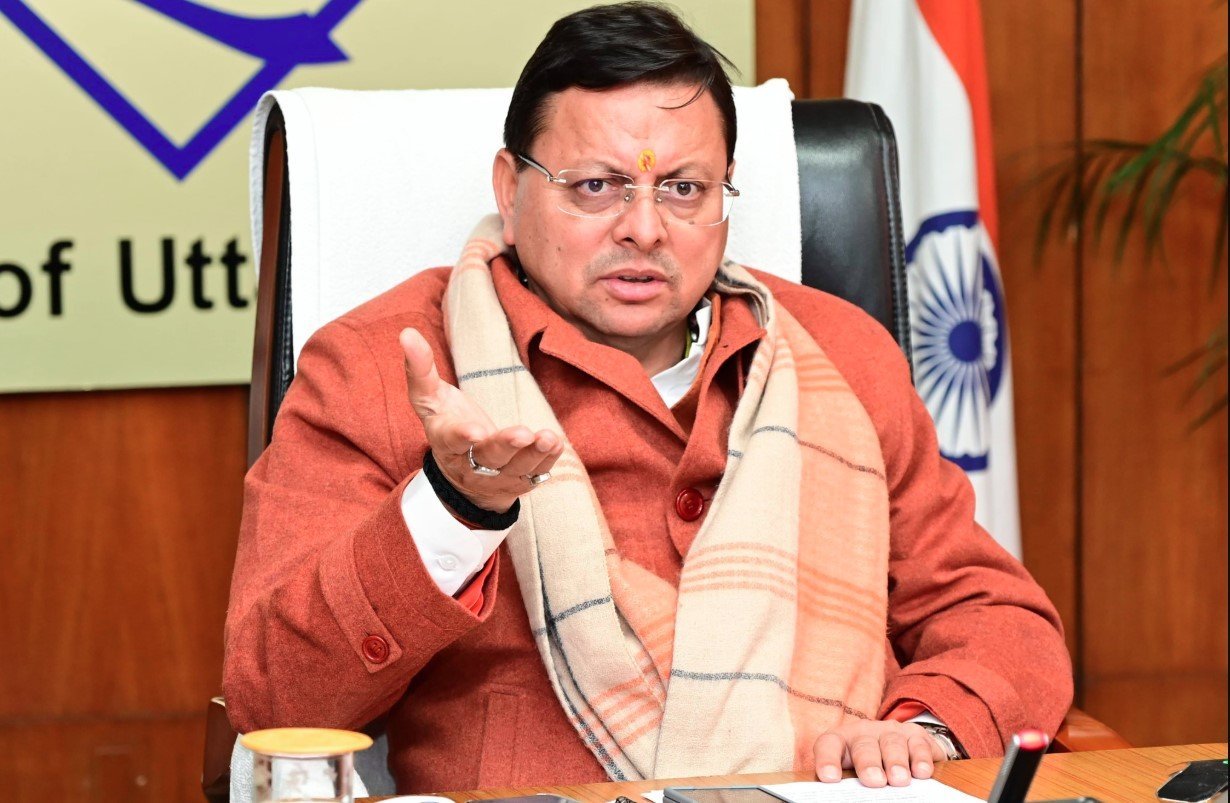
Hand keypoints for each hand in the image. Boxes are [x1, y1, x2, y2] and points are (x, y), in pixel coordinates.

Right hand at [400, 328, 563, 512]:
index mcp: (447, 442)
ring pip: (517, 468)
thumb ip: (420, 370)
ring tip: (547, 437)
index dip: (463, 437)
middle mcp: (472, 464)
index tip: (475, 432)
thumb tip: (407, 333)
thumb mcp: (430, 400)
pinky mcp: (520, 481)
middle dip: (506, 445)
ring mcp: (498, 476)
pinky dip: (547, 460)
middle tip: (522, 434)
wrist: (463, 475)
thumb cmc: (447, 425)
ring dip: (534, 453)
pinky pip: (536, 473)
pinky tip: (555, 443)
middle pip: (489, 457)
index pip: (453, 441)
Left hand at [812, 719, 946, 786]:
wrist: (896, 748)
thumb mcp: (852, 775)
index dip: (827, 760)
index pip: (828, 745)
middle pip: (864, 746)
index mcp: (841, 741)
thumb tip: (841, 798)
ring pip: (892, 743)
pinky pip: (919, 743)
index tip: (830, 778)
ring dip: (896, 762)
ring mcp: (890, 731)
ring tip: (899, 780)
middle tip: (874, 781)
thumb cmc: (866, 768)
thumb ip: (847, 784)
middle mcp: (864, 732)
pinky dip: (921, 758)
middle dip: (869, 763)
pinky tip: (922, 772)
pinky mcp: (915, 734)